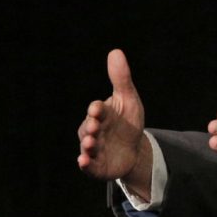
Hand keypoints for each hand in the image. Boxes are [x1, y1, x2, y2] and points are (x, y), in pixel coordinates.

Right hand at [77, 49, 151, 196]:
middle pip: (89, 128)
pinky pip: (88, 165)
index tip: (98, 108)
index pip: (97, 109)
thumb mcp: (129, 100)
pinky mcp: (96, 165)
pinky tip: (83, 161)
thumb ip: (121, 79)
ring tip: (90, 145)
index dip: (97, 109)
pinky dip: (85, 164)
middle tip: (93, 127)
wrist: (133, 149)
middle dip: (90, 127)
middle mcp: (93, 130)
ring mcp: (93, 148)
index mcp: (101, 114)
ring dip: (87, 146)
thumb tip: (115, 51)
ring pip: (87, 146)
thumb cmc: (127, 121)